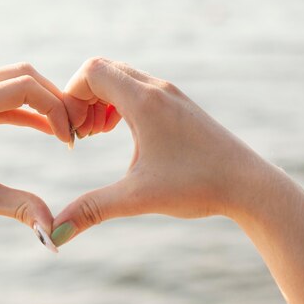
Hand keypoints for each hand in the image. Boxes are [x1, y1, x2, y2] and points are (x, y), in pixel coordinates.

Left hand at [0, 63, 71, 236]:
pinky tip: (42, 128)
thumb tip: (54, 233)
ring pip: (11, 80)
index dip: (56, 109)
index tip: (69, 139)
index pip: (25, 87)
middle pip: (22, 75)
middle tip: (73, 129)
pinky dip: (22, 108)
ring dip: (39, 101)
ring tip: (61, 130)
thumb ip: (21, 208)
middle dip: (53, 100)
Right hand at [51, 57, 272, 245]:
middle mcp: (157, 89)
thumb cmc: (198, 187)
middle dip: (82, 99)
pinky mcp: (179, 105)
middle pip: (102, 70)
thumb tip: (54, 234)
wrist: (250, 185)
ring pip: (121, 77)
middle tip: (84, 135)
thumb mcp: (138, 198)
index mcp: (144, 101)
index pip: (90, 71)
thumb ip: (91, 210)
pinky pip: (137, 88)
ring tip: (99, 135)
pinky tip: (122, 134)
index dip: (70, 97)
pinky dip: (119, 104)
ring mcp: (170, 94)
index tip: (75, 135)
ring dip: (101, 101)